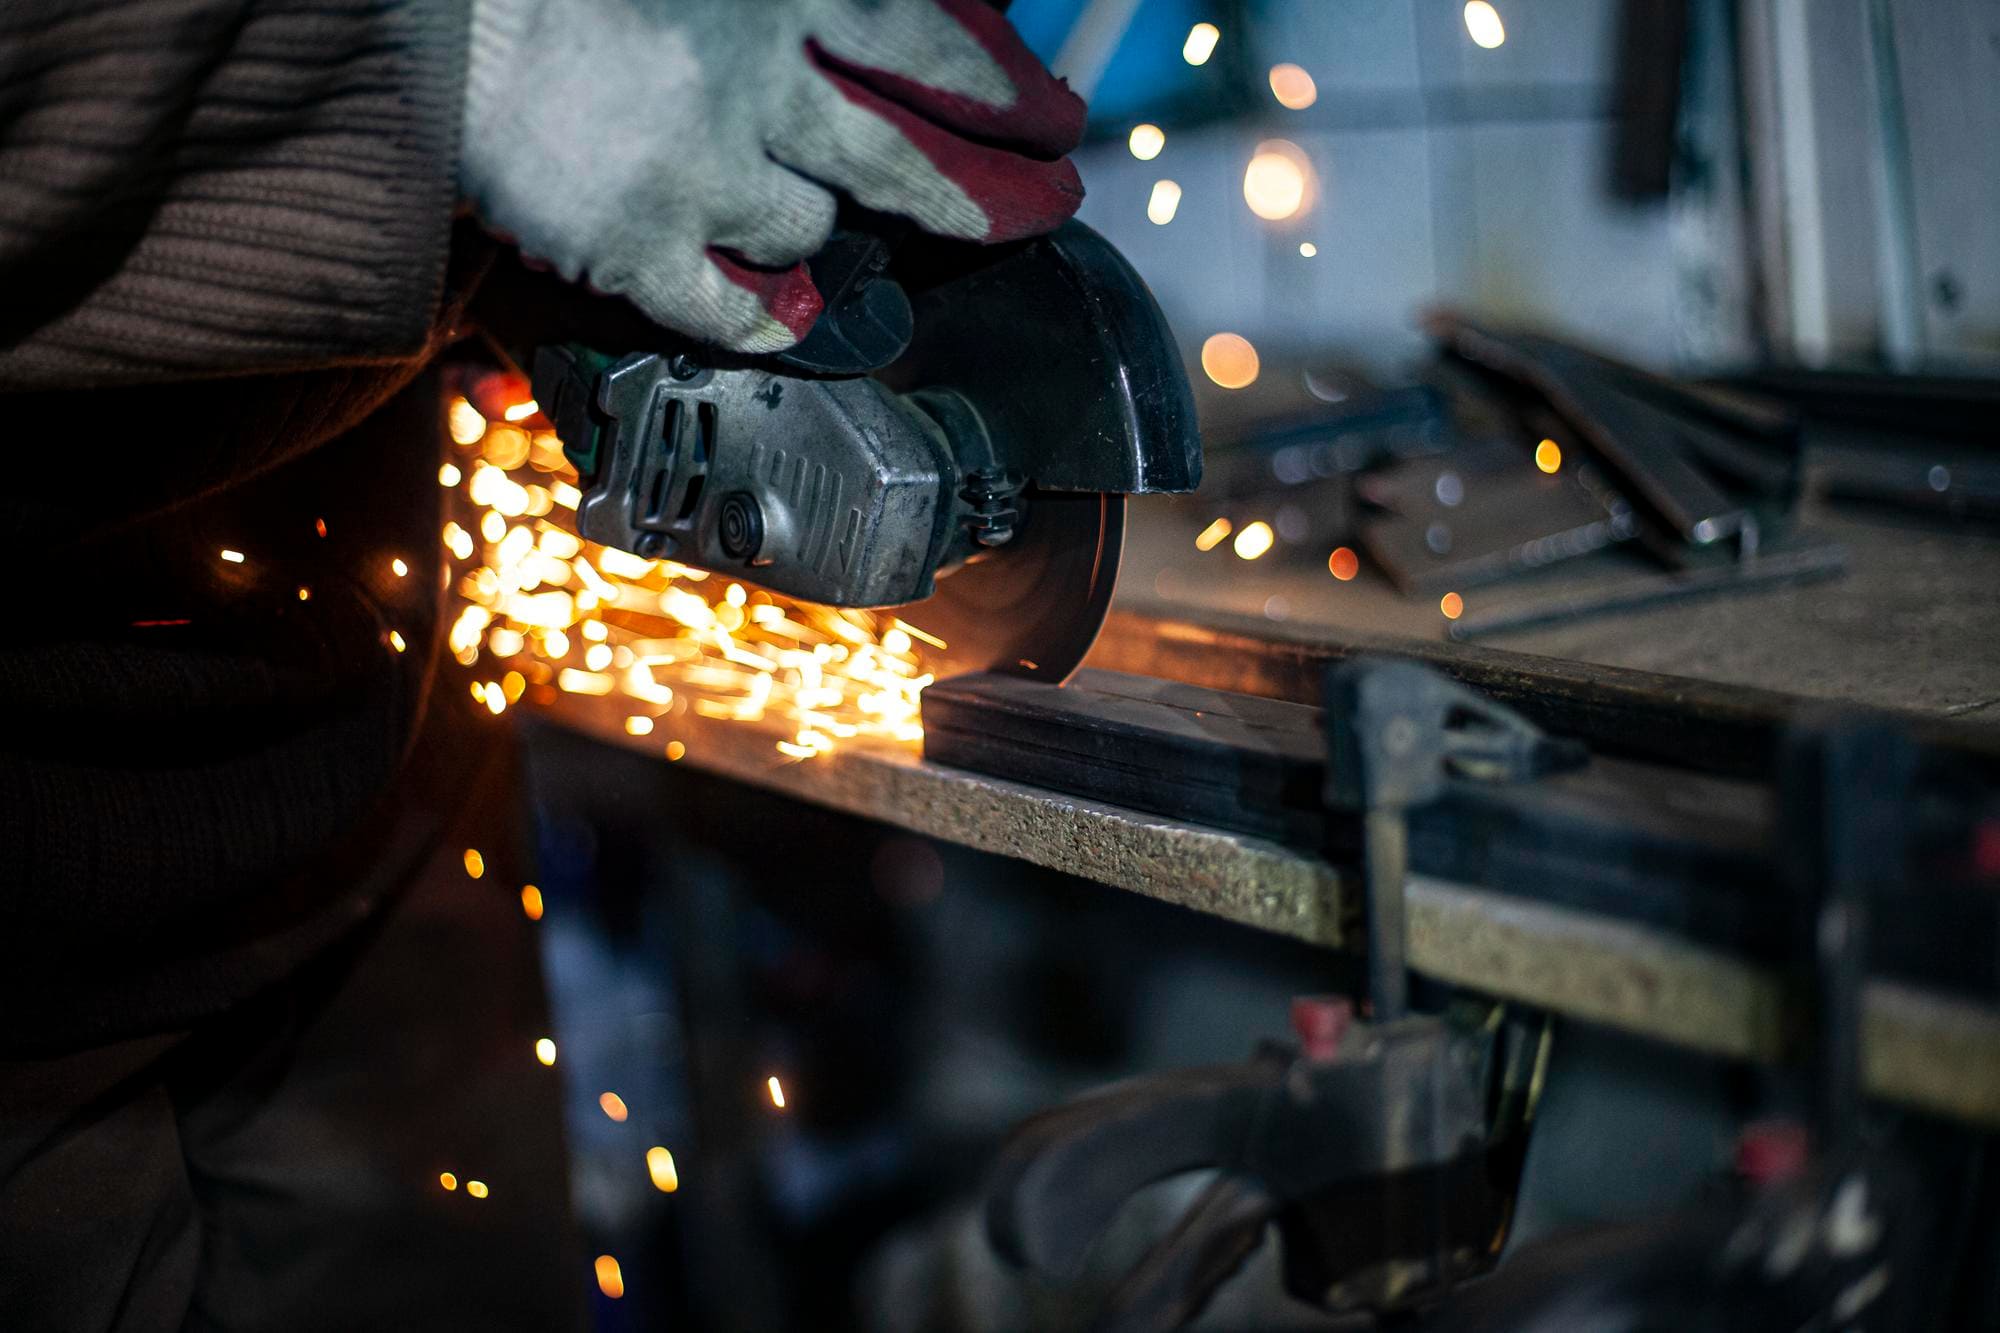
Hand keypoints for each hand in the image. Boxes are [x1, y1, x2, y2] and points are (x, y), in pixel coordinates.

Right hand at [460, 0, 1086, 352]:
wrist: (418, 7)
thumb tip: (901, 19)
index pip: (932, 48)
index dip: (1002, 91)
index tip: (1053, 119)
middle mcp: (758, 81)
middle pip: (904, 160)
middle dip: (983, 193)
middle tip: (1038, 208)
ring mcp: (699, 169)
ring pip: (808, 233)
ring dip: (812, 232)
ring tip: (799, 224)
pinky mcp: (636, 243)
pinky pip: (730, 310)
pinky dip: (762, 320)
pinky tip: (786, 322)